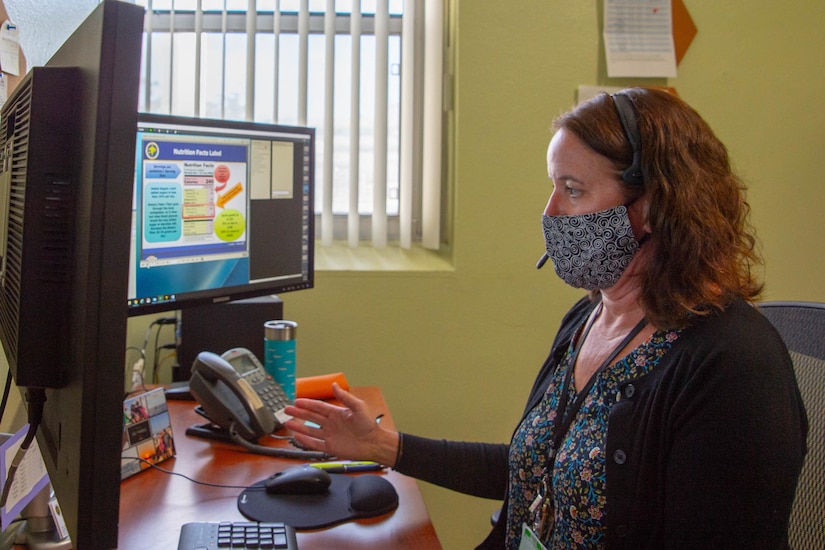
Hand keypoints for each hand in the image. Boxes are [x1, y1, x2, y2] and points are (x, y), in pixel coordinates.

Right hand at [284, 383, 399, 465]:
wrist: (373, 443)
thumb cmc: (369, 424)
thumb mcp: (358, 407)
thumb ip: (345, 397)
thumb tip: (334, 385)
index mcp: (336, 413)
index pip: (318, 407)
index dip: (307, 404)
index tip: (296, 401)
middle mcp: (331, 424)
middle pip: (311, 417)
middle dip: (299, 413)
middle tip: (287, 410)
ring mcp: (330, 435)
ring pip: (310, 430)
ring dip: (299, 427)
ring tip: (288, 423)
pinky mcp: (331, 447)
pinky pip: (315, 444)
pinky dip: (306, 441)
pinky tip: (297, 437)